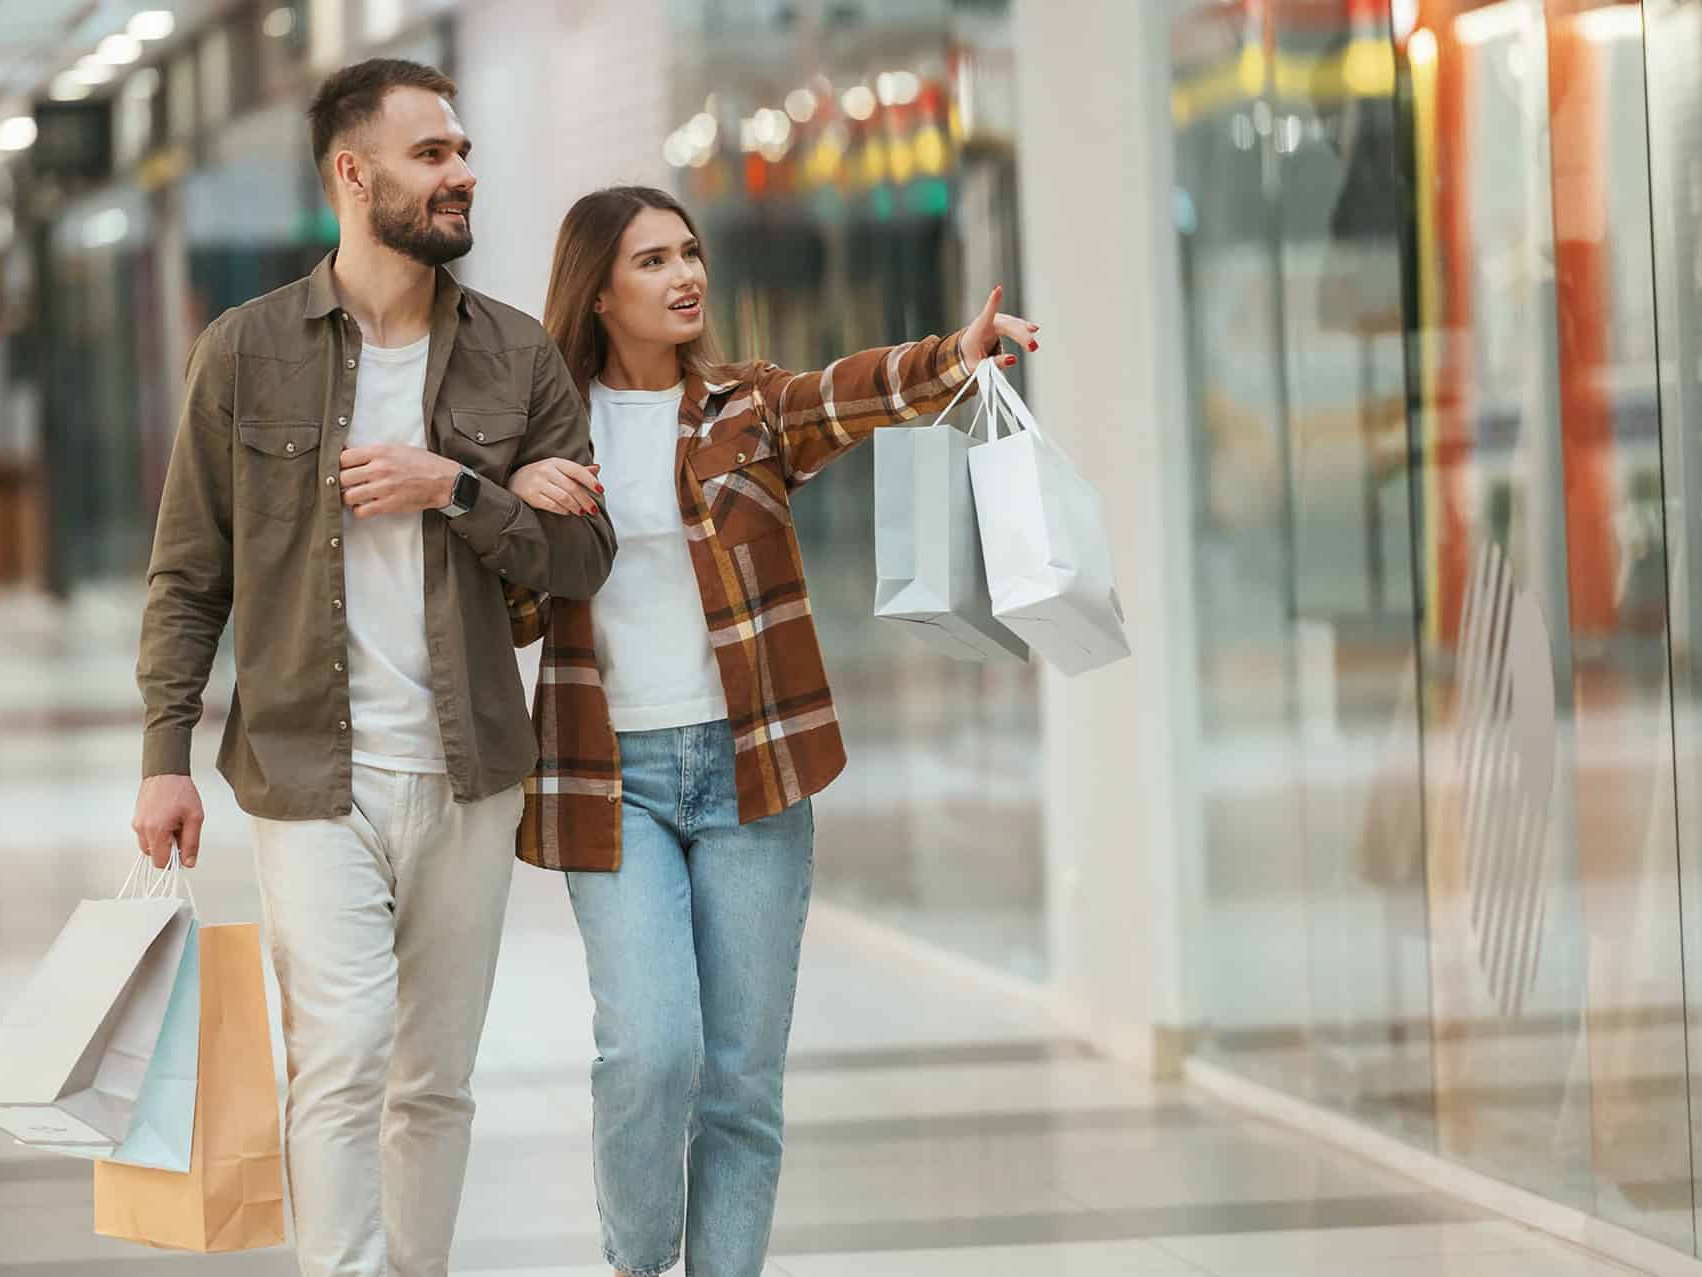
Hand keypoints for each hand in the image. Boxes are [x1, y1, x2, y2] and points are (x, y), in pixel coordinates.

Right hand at [132, 775, 204, 869]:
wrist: (165, 771)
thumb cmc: (179, 790)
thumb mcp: (194, 817)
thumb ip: (191, 842)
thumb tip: (188, 861)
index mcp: (156, 830)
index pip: (161, 862)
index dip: (174, 861)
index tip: (183, 853)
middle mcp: (142, 829)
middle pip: (154, 855)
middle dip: (168, 850)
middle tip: (181, 833)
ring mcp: (137, 823)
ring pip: (149, 845)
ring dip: (162, 841)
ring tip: (175, 824)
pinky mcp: (137, 819)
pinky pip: (146, 835)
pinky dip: (157, 833)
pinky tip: (167, 820)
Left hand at [339, 445, 462, 517]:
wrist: (443, 480)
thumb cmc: (422, 463)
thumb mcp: (396, 449)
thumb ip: (373, 452)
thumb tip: (348, 455)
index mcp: (380, 452)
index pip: (343, 457)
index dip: (337, 464)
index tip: (338, 468)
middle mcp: (379, 469)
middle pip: (342, 478)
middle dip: (340, 482)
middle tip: (344, 485)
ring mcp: (384, 488)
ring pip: (348, 496)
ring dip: (348, 498)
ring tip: (353, 496)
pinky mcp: (389, 504)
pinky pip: (362, 511)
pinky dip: (359, 510)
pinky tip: (364, 506)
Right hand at [509, 458, 602, 516]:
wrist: (513, 480)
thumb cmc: (541, 475)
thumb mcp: (558, 468)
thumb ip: (578, 470)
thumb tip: (597, 468)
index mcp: (555, 462)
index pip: (577, 471)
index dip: (590, 481)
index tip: (601, 490)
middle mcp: (546, 471)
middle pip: (572, 487)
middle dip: (586, 500)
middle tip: (593, 509)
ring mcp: (537, 483)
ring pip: (563, 497)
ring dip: (576, 507)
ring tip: (581, 512)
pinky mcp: (531, 496)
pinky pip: (552, 505)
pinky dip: (563, 510)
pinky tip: (568, 512)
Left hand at [962, 285, 1039, 372]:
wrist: (966, 349)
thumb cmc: (970, 356)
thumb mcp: (979, 366)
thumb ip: (995, 363)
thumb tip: (1014, 359)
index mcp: (978, 329)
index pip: (986, 313)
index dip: (993, 302)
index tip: (998, 289)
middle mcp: (988, 321)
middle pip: (1007, 325)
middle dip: (1021, 335)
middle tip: (1032, 347)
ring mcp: (997, 321)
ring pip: (1014, 324)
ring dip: (1025, 333)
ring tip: (1033, 345)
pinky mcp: (1004, 324)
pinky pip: (1015, 324)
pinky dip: (1024, 327)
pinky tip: (1034, 329)